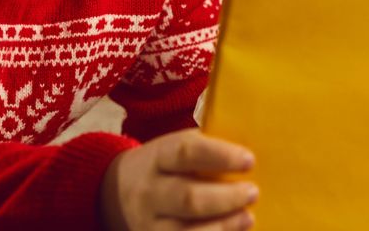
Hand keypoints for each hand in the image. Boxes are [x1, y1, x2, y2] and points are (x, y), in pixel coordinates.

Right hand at [100, 128, 258, 230]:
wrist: (116, 192)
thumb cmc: (163, 167)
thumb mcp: (173, 148)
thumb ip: (204, 148)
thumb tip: (252, 145)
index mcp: (157, 158)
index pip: (186, 153)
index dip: (220, 156)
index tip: (249, 160)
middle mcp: (149, 192)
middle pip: (188, 198)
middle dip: (226, 197)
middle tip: (252, 192)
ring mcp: (149, 224)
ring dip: (223, 226)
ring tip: (248, 218)